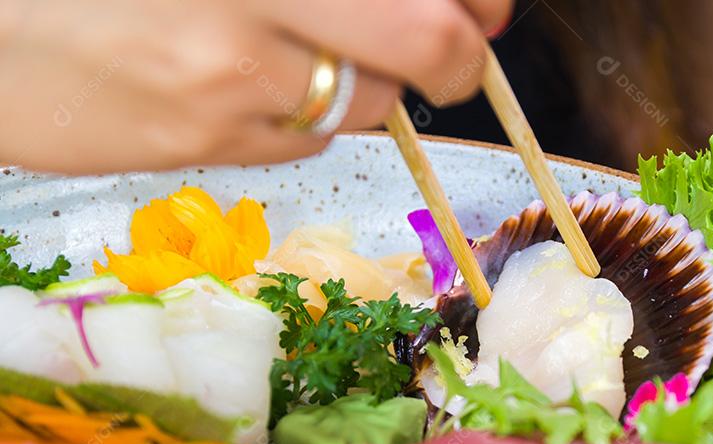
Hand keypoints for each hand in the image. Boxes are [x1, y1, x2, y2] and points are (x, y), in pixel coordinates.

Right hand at [0, 0, 511, 173]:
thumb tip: (439, 3)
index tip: (485, 5)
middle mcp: (254, 1)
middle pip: (431, 41)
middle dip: (465, 53)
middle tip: (461, 49)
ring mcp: (231, 77)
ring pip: (371, 102)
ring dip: (370, 84)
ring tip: (310, 53)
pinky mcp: (206, 141)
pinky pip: (306, 140)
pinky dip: (305, 117)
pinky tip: (251, 84)